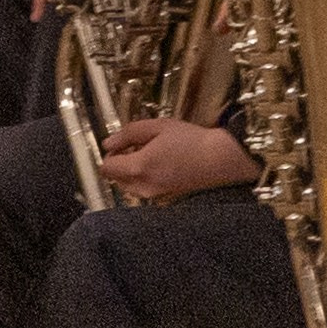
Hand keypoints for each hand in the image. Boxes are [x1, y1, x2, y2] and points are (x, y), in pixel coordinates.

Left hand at [99, 114, 256, 203]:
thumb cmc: (189, 140)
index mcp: (139, 168)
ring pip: (128, 187)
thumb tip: (107, 143)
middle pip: (115, 180)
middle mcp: (143, 188)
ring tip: (150, 154)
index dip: (109, 154)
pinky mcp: (165, 200)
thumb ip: (128, 134)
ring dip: (130, 172)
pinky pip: (143, 191)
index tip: (121, 143)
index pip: (107, 168)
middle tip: (136, 146)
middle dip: (119, 164)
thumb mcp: (157, 127)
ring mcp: (154, 197)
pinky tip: (160, 165)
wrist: (220, 161)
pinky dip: (143, 179)